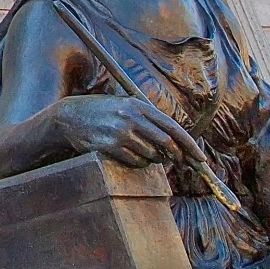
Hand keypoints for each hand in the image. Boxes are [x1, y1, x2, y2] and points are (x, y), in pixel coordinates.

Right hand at [47, 93, 213, 170]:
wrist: (69, 116)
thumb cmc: (101, 112)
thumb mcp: (125, 106)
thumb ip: (148, 120)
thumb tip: (175, 143)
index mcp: (139, 106)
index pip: (173, 128)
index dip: (190, 145)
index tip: (200, 158)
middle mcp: (131, 118)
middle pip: (166, 144)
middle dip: (175, 156)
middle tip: (177, 162)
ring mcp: (120, 132)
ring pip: (151, 156)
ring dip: (152, 159)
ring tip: (140, 151)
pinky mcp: (110, 146)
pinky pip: (135, 162)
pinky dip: (138, 163)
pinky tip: (128, 155)